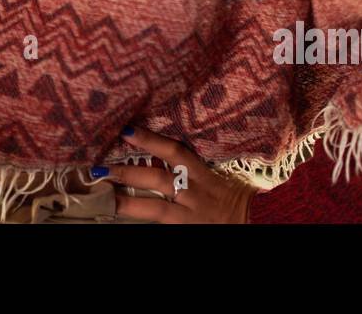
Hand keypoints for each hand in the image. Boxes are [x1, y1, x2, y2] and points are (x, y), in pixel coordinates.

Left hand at [103, 125, 257, 223]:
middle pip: (160, 179)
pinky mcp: (189, 231)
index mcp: (206, 174)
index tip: (124, 130)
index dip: (150, 140)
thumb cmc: (237, 197)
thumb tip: (157, 147)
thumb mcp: (219, 176)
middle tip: (99, 167)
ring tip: (105, 196)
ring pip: (157, 208)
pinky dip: (143, 221)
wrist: (261, 222)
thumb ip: (192, 164)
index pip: (176, 152)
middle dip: (129, 172)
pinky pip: (162, 225)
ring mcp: (192, 215)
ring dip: (128, 201)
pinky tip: (123, 218)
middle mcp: (198, 193)